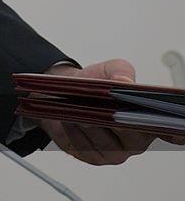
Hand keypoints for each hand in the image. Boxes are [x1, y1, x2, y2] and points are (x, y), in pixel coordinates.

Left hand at [37, 60, 158, 164]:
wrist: (68, 94)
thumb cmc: (97, 84)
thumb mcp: (111, 69)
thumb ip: (122, 71)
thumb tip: (123, 81)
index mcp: (150, 122)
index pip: (159, 129)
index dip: (152, 123)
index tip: (137, 113)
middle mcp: (136, 141)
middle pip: (127, 133)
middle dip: (110, 117)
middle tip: (95, 102)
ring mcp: (115, 153)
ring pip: (102, 140)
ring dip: (88, 121)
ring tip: (77, 106)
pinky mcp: (93, 157)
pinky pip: (83, 146)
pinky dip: (74, 130)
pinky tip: (68, 117)